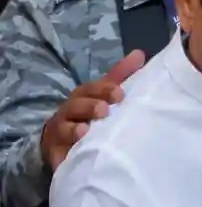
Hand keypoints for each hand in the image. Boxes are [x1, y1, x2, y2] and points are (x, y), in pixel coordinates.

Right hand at [40, 50, 144, 169]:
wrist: (66, 143)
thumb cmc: (91, 113)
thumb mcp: (107, 94)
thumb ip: (121, 76)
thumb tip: (139, 54)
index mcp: (85, 95)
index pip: (92, 88)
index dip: (104, 89)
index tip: (119, 94)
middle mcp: (70, 111)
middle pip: (75, 105)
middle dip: (90, 106)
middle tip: (104, 110)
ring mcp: (61, 131)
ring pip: (63, 127)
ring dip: (74, 128)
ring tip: (85, 130)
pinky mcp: (57, 152)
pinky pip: (60, 151)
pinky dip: (67, 148)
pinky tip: (76, 147)